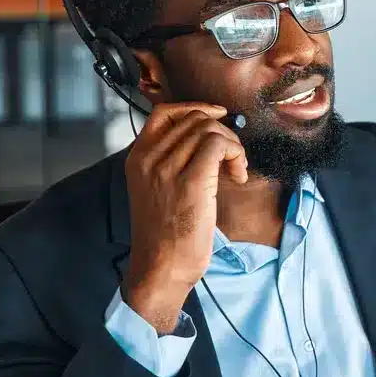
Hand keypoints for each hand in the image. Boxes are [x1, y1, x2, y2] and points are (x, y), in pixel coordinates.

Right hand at [122, 103, 247, 333]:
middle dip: (222, 132)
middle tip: (231, 159)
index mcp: (138, 157)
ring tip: (235, 171)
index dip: (197, 108)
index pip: (165, 111)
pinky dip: (236, 154)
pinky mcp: (191, 181)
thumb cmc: (166, 235)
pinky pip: (219, 145)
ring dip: (233, 146)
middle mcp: (149, 158)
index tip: (219, 118)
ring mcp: (167, 168)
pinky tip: (238, 175)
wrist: (161, 268)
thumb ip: (170, 162)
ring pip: (210, 129)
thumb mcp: (157, 190)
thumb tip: (205, 138)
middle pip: (195, 118)